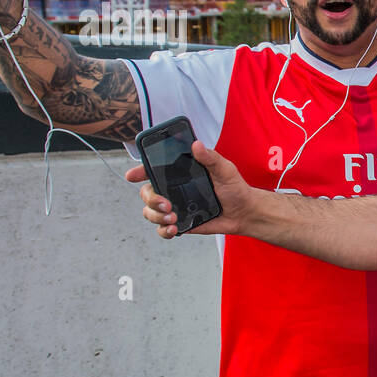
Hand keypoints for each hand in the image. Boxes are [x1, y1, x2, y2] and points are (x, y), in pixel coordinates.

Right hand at [125, 141, 257, 238]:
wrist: (244, 212)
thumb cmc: (234, 187)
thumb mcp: (225, 169)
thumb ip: (211, 158)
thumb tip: (196, 145)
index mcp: (181, 173)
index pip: (154, 170)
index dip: (139, 171)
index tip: (132, 175)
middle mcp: (174, 189)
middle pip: (147, 193)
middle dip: (150, 199)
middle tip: (167, 204)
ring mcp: (175, 207)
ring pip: (150, 212)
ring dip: (155, 216)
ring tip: (173, 218)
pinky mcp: (181, 223)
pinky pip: (162, 229)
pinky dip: (163, 230)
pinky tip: (174, 229)